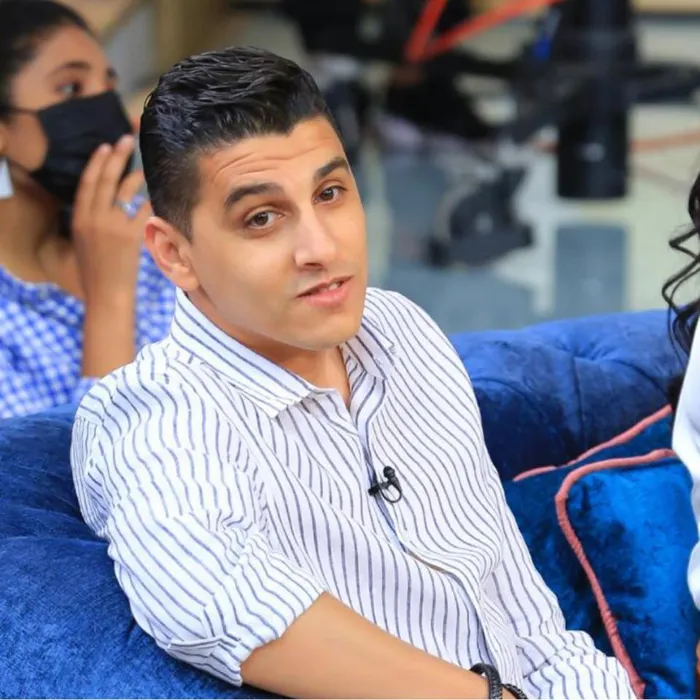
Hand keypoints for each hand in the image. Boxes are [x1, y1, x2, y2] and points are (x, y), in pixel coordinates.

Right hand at [72, 134, 149, 304]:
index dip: (97, 163)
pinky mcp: (130, 235)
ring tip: (144, 166)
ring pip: (125, 191)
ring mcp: (111, 225)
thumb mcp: (84, 242)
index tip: (105, 147)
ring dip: (136, 175)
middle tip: (127, 140)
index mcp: (79, 218)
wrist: (106, 294)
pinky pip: (143, 209)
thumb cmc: (96, 272)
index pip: (87, 182)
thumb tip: (106, 202)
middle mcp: (93, 217)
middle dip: (117, 157)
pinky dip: (151, 199)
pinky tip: (158, 193)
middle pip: (105, 179)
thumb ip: (91, 220)